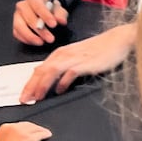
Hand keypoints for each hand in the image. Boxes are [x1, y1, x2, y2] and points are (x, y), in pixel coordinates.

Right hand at [0, 122, 51, 140]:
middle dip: (35, 127)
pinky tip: (48, 135)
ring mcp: (22, 132)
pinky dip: (46, 134)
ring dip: (41, 130)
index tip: (30, 129)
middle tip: (39, 130)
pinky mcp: (29, 138)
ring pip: (36, 128)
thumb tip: (15, 139)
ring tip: (46, 132)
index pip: (19, 124)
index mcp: (5, 127)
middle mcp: (14, 127)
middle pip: (28, 124)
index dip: (26, 127)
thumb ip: (8, 137)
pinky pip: (41, 134)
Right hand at [12, 0, 67, 45]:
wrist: (44, 11)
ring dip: (31, 36)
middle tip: (51, 39)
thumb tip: (61, 21)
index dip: (45, 16)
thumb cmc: (50, 9)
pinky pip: (17, 33)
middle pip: (29, 18)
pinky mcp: (15, 26)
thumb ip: (60, 14)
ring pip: (20, 27)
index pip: (38, 6)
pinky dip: (26, 39)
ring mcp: (17, 16)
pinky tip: (36, 42)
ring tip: (42, 42)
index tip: (54, 25)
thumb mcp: (58, 9)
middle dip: (40, 30)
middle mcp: (22, 6)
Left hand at [19, 23, 137, 103]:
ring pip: (51, 72)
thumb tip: (51, 80)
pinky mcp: (86, 63)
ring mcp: (74, 58)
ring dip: (42, 85)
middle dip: (30, 86)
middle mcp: (64, 55)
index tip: (24, 95)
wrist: (117, 40)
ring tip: (36, 98)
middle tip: (24, 100)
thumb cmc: (100, 49)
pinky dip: (62, 82)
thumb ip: (64, 66)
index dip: (29, 83)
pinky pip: (69, 73)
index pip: (40, 69)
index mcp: (60, 53)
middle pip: (42, 71)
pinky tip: (59, 91)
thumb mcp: (78, 56)